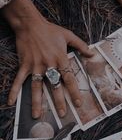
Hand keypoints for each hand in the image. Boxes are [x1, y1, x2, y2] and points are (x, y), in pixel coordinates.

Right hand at [2, 0, 92, 117]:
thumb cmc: (51, 30)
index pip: (69, 78)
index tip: (77, 103)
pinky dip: (14, 90)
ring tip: (37, 115)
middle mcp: (49, 64)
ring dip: (37, 101)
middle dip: (59, 101)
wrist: (31, 24)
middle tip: (62, 113)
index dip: (74, 91)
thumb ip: (81, 46)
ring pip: (37, 86)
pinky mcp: (24, 64)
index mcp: (60, 58)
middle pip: (55, 86)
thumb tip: (92, 54)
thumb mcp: (69, 36)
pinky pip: (19, 80)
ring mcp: (35, 65)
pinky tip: (11, 102)